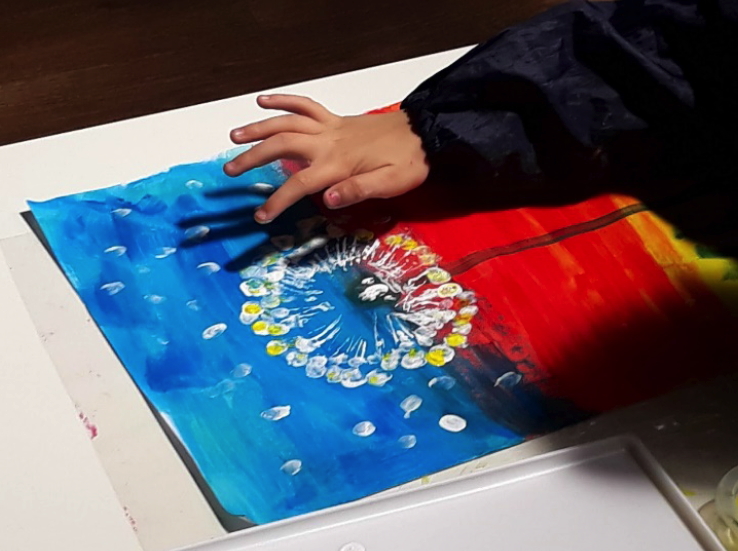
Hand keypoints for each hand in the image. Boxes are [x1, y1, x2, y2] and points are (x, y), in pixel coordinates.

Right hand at [224, 94, 428, 222]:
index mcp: (338, 164)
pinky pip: (305, 105)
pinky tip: (263, 100)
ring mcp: (330, 128)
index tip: (260, 215)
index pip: (299, 184)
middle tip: (229, 170)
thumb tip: (328, 200)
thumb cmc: (408, 163)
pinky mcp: (336, 119)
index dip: (277, 200)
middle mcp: (328, 143)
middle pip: (281, 146)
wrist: (423, 133)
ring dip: (258, 128)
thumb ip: (358, 190)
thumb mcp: (390, 185)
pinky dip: (283, 101)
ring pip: (286, 123)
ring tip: (234, 136)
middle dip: (253, 158)